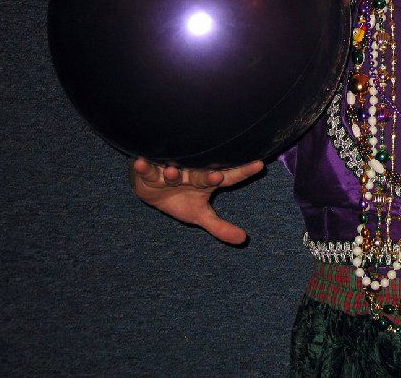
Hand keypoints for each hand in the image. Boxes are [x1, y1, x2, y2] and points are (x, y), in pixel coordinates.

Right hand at [130, 157, 264, 244]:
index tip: (259, 164)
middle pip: (200, 175)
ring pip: (173, 172)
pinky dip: (143, 167)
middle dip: (206, 177)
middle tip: (216, 177)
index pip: (229, 177)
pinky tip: (140, 162)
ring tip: (173, 173)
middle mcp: (191, 173)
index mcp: (206, 181)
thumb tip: (243, 239)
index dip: (243, 172)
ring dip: (172, 173)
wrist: (151, 189)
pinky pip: (146, 169)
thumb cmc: (180, 199)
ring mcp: (170, 170)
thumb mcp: (200, 215)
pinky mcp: (149, 172)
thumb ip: (220, 227)